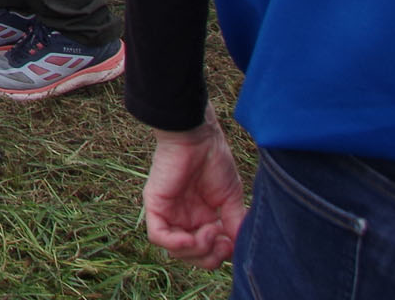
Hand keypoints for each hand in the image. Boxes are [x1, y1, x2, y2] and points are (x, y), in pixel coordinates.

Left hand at [143, 116, 243, 270]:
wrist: (199, 136)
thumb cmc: (215, 160)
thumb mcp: (231, 199)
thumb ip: (234, 225)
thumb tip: (239, 251)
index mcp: (201, 219)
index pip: (206, 252)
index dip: (219, 256)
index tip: (232, 243)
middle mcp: (183, 220)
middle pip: (191, 257)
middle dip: (209, 257)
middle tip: (223, 241)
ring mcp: (168, 213)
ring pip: (176, 251)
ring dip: (197, 250)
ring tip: (211, 233)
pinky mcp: (155, 205)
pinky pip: (158, 236)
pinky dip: (176, 244)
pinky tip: (191, 237)